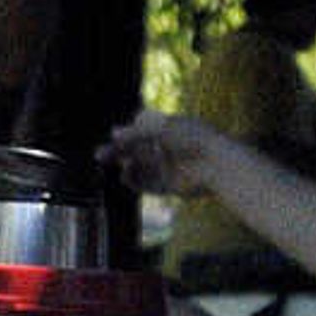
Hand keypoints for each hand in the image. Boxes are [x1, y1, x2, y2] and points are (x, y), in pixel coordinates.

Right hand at [102, 109, 231, 197]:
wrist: (216, 164)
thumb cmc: (191, 138)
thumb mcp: (161, 129)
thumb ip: (136, 132)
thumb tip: (113, 133)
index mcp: (168, 129)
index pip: (140, 130)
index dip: (125, 134)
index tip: (113, 137)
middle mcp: (167, 148)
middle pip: (137, 151)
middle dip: (119, 153)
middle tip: (100, 156)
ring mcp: (168, 168)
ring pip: (140, 168)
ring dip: (127, 167)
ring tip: (120, 167)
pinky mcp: (170, 186)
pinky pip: (148, 185)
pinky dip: (135, 181)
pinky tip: (124, 177)